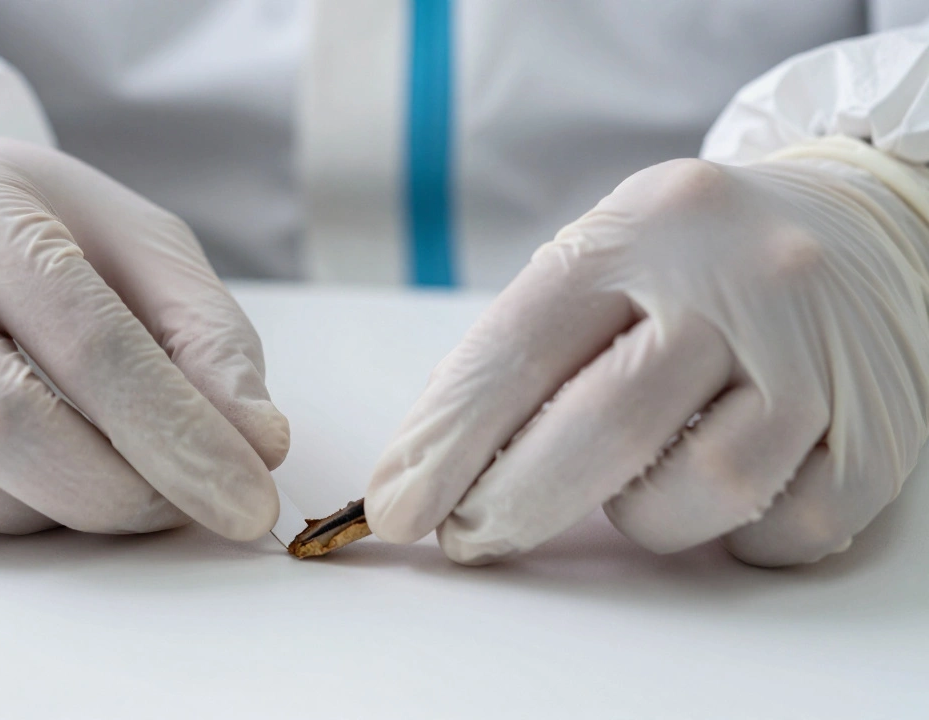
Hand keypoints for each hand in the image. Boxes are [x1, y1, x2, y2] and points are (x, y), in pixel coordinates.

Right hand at [0, 132, 287, 537]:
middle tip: (185, 499)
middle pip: (7, 426)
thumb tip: (258, 444)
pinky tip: (21, 464)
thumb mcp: (140, 244)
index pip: (89, 341)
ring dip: (56, 508)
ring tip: (101, 465)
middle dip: (120, 492)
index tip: (248, 499)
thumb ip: (208, 337)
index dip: (177, 433)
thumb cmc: (35, 229)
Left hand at [366, 152, 928, 565]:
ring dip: (639, 516)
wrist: (868, 220)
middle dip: (514, 504)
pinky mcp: (881, 427)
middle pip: (602, 430)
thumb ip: (526, 350)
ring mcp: (818, 355)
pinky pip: (784, 530)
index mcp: (642, 229)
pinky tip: (716, 495)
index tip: (396, 509)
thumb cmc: (701, 258)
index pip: (518, 350)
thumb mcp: (606, 254)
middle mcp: (739, 281)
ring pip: (697, 492)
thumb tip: (432, 468)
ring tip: (631, 483)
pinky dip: (732, 537)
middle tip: (471, 535)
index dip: (446, 443)